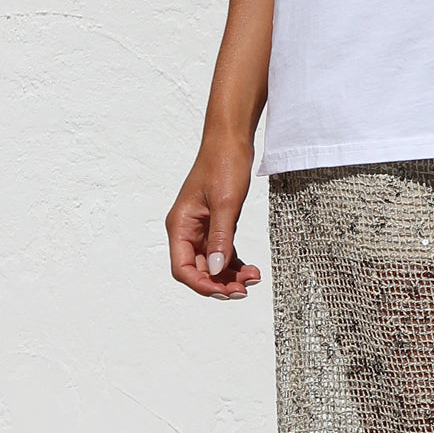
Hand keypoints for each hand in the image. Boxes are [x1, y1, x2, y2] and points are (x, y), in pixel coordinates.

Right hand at [165, 136, 261, 298]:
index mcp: (180, 225)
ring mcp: (201, 229)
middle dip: (220, 283)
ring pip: (212, 264)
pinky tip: (252, 269)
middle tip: (245, 290)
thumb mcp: (225, 204)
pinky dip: (235, 264)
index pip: (183, 268)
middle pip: (198, 270)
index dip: (202, 285)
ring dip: (230, 276)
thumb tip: (216, 270)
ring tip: (254, 278)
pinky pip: (222, 253)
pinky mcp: (215, 225)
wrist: (231, 141)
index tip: (225, 291)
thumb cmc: (224, 165)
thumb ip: (220, 238)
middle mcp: (187, 230)